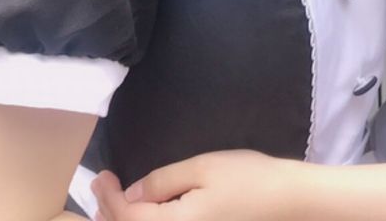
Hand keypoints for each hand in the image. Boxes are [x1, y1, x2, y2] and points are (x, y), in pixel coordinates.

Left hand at [92, 150, 311, 220]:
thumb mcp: (202, 168)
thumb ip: (162, 182)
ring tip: (108, 208)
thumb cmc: (246, 179)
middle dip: (109, 213)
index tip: (100, 175)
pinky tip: (140, 216)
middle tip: (99, 186)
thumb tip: (131, 194)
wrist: (286, 200)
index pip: (128, 217)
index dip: (108, 198)